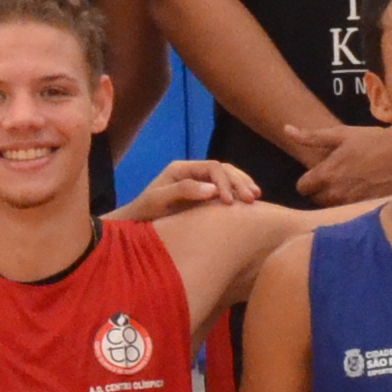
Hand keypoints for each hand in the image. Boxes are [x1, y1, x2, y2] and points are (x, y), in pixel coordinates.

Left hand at [123, 158, 265, 222]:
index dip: (226, 182)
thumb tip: (213, 189)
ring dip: (242, 185)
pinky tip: (247, 201)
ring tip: (256, 197)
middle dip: (239, 182)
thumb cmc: (145, 213)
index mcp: (182, 168)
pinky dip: (237, 192)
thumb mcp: (159, 200)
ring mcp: (197, 181)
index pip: (213, 168)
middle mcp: (191, 171)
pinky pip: (224, 188)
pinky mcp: (201, 194)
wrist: (135, 223)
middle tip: (252, 199)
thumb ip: (184, 191)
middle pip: (223, 169)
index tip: (230, 202)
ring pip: (227, 176)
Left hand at [289, 127, 391, 205]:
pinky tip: (362, 191)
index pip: (302, 188)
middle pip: (316, 200)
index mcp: (327, 173)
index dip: (308, 181)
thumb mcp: (342, 134)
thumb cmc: (373, 141)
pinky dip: (351, 203)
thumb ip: (312, 136)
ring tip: (350, 184)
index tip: (318, 174)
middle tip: (336, 178)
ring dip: (336, 198)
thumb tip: (287, 129)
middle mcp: (336, 192)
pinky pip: (349, 211)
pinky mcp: (365, 210)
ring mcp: (351, 204)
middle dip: (321, 190)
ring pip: (332, 206)